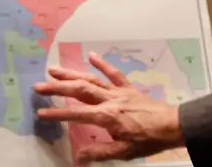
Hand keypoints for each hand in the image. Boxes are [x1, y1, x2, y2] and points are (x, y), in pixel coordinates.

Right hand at [34, 52, 184, 163]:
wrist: (173, 126)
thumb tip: (77, 157)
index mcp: (107, 116)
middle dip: (58, 87)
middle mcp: (110, 100)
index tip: (41, 112)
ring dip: (72, 74)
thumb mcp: (123, 152)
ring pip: (92, 79)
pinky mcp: (128, 88)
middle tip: (39, 86)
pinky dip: (102, 64)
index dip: (58, 113)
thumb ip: (99, 152)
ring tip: (54, 69)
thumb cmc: (148, 140)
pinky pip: (113, 74)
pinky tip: (91, 56)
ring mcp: (119, 92)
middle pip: (80, 90)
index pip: (77, 114)